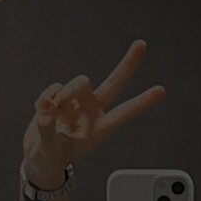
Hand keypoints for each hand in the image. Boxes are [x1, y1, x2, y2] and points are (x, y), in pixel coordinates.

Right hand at [22, 39, 164, 188]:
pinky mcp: (62, 95)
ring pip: (79, 83)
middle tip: (142, 45)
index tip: (161, 91)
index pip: (124, 113)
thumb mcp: (50, 149)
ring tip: (50, 113)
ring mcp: (79, 101)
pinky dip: (46, 98)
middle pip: (114, 83)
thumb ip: (47, 126)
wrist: (40, 154)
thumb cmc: (52, 156)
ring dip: (65, 95)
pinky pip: (55, 87)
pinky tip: (44, 110)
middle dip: (128, 64)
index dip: (142, 103)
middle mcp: (93, 111)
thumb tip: (47, 104)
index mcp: (100, 129)